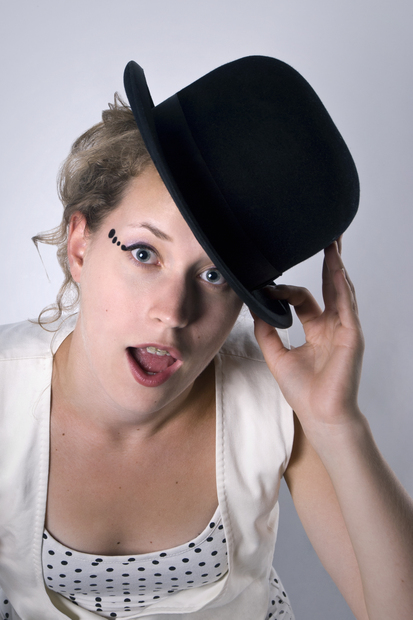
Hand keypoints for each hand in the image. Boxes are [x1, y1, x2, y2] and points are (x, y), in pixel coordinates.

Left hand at [252, 240, 364, 438]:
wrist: (319, 415)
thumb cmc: (303, 391)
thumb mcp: (276, 355)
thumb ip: (266, 331)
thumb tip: (255, 307)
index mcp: (316, 330)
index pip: (303, 299)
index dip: (285, 291)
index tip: (266, 286)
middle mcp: (332, 326)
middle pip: (330, 286)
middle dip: (329, 261)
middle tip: (326, 237)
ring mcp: (344, 329)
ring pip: (341, 290)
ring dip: (336, 266)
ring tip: (332, 243)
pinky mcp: (351, 335)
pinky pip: (347, 305)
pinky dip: (341, 285)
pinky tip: (336, 267)